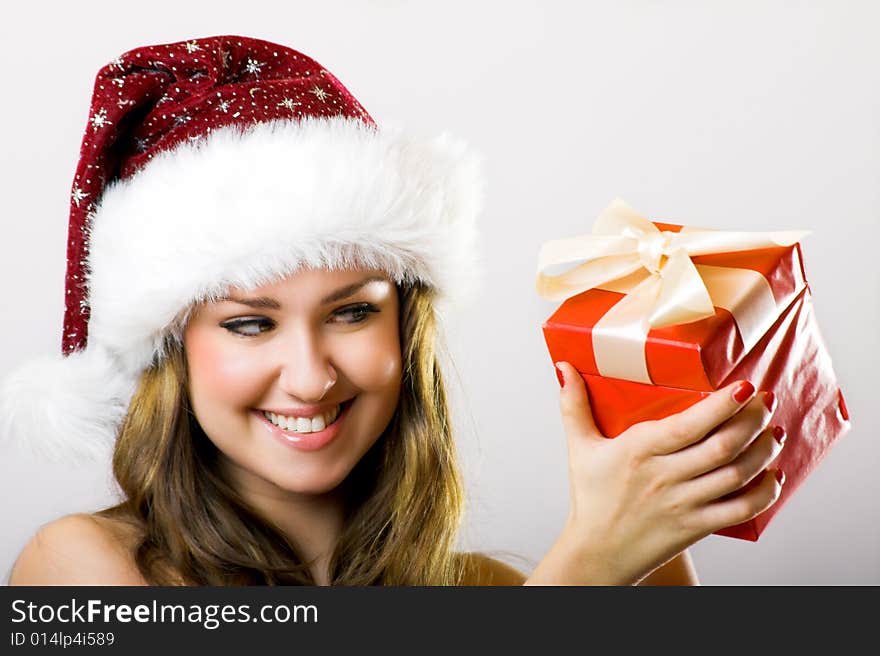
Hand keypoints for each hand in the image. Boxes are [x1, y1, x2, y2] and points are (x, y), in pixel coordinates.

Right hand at [553, 361, 784, 584]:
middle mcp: (664, 477)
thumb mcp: (579, 448)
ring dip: (763, 451)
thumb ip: (573, 405)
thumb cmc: (591, 498)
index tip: (743, 386)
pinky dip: (764, 493)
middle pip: (721, 447)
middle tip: (766, 399)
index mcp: (638, 451)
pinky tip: (773, 475)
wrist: (596, 553)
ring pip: (736, 475)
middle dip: (752, 420)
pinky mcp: (696, 527)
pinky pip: (740, 510)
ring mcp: (683, 504)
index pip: (688, 425)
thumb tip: (563, 367)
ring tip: (774, 430)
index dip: (721, 406)